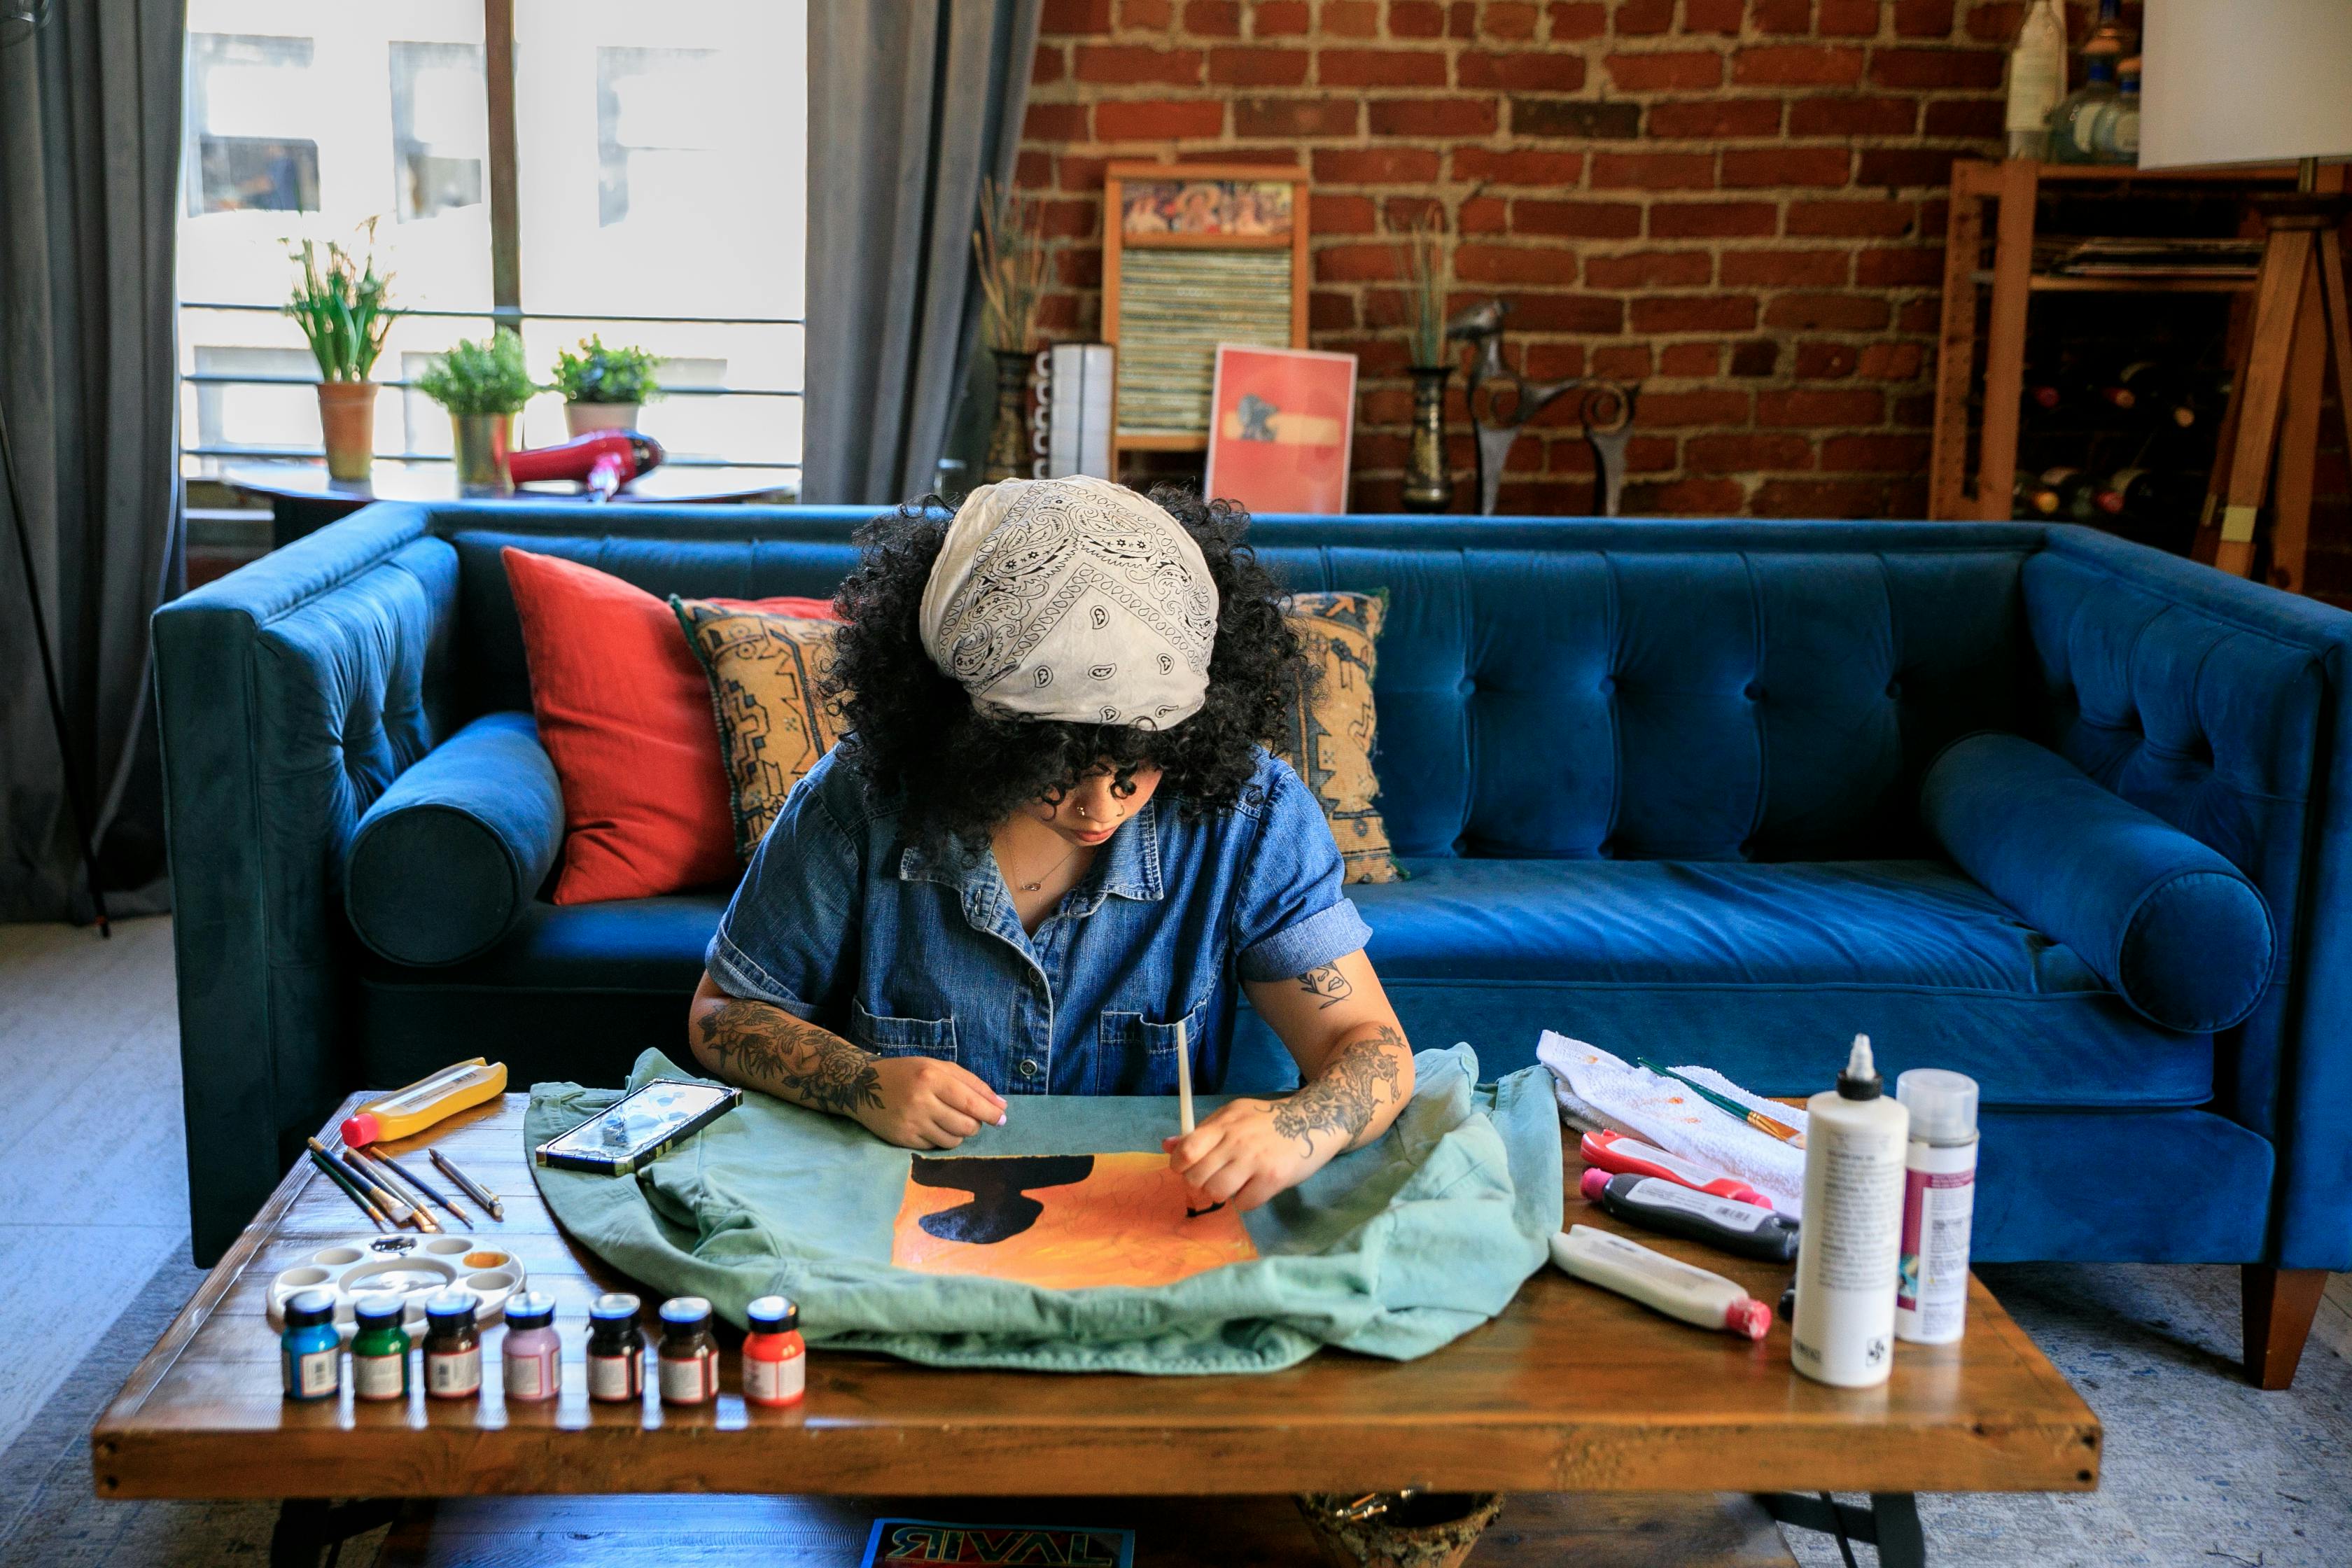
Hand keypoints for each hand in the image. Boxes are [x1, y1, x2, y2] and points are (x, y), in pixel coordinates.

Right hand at [855, 1057, 1007, 1149]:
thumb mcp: (938, 1067)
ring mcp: (911, 1122)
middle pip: (966, 1126)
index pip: (971, 1102)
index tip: (1002, 1118)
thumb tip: (1001, 1106)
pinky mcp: (903, 1139)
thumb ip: (971, 1083)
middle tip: (972, 1119)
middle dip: (976, 1125)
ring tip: (949, 1120)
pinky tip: (930, 1126)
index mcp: (932, 1077)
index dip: (991, 1113)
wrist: (863, 1086)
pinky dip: (940, 1139)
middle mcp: (921, 1100)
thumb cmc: (908, 1073)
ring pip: (953, 1141)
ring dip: (959, 1134)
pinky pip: (935, 1147)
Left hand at [1162, 1097, 1328, 1212]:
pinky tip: (1255, 1187)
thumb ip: (1201, 1133)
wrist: (1312, 1120)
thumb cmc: (1266, 1120)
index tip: (1187, 1168)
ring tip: (1234, 1184)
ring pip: (1217, 1193)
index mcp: (1223, 1124)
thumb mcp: (1232, 1116)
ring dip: (1222, 1193)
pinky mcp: (1273, 1178)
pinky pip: (1244, 1203)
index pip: (1187, 1150)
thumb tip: (1167, 1145)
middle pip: (1197, 1178)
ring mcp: (1255, 1161)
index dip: (1179, 1165)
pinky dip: (1246, 1200)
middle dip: (1200, 1184)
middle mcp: (1236, 1142)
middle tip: (1213, 1178)